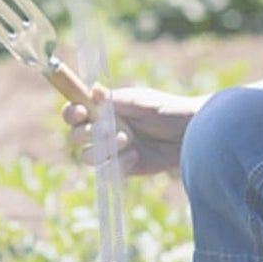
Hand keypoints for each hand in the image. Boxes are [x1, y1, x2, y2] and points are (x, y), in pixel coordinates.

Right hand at [63, 83, 201, 176]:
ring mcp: (111, 150)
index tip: (83, 111)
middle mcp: (103, 129)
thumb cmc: (167, 110)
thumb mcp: (140, 102)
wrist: (191, 134)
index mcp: (103, 108)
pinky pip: (107, 172)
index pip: (74, 111)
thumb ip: (114, 100)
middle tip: (105, 129)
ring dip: (101, 149)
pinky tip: (136, 156)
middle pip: (75, 136)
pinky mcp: (123, 167)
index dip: (72, 113)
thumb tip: (92, 89)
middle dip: (85, 133)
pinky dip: (117, 164)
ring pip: (87, 156)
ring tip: (126, 140)